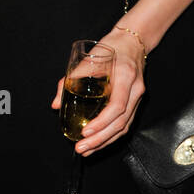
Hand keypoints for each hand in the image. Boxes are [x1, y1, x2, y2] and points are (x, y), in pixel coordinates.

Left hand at [50, 31, 146, 153]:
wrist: (132, 42)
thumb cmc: (110, 48)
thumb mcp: (88, 60)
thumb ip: (70, 80)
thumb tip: (55, 104)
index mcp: (125, 76)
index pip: (117, 106)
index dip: (101, 122)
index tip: (86, 131)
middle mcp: (135, 89)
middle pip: (121, 122)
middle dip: (100, 138)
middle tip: (82, 147)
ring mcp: (138, 97)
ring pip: (125, 126)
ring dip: (105, 141)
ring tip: (87, 150)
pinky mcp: (136, 103)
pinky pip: (125, 123)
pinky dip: (111, 136)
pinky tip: (98, 142)